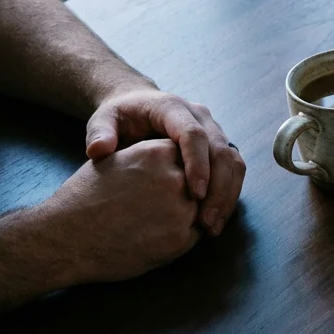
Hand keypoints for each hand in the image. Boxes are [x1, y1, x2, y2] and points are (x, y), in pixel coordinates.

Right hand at [36, 139, 200, 284]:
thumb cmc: (83, 199)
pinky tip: (155, 237)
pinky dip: (183, 237)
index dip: (177, 170)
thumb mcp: (114, 160)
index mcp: (156, 152)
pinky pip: (195, 235)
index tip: (165, 179)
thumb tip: (174, 156)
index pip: (186, 156)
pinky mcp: (180, 240)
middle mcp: (174, 178)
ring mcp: (180, 210)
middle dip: (186, 192)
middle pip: (197, 182)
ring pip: (200, 209)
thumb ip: (148, 156)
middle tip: (158, 204)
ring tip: (153, 221)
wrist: (65, 239)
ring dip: (187, 215)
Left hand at [84, 88, 244, 235]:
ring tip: (212, 226)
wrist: (137, 106)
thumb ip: (100, 134)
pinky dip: (229, 195)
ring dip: (228, 195)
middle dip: (218, 188)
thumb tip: (99, 151)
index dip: (198, 164)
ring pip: (234, 161)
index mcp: (173, 108)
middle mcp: (201, 117)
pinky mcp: (220, 146)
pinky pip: (234, 169)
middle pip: (222, 150)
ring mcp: (214, 130)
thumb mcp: (103, 120)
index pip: (194, 134)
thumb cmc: (120, 118)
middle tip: (206, 222)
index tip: (194, 195)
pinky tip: (215, 219)